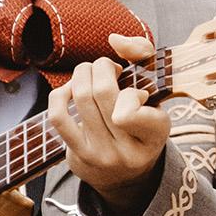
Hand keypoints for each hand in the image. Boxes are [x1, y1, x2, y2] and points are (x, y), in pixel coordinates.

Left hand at [48, 32, 168, 215]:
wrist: (128, 176)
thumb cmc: (141, 123)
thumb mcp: (155, 94)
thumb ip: (144, 57)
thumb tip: (114, 39)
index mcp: (156, 133)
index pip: (131, 107)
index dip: (130, 89)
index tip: (136, 92)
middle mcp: (129, 150)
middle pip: (102, 91)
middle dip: (100, 67)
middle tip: (106, 69)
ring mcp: (101, 156)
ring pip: (80, 98)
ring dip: (82, 74)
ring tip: (89, 75)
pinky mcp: (78, 156)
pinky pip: (59, 116)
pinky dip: (61, 94)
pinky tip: (70, 91)